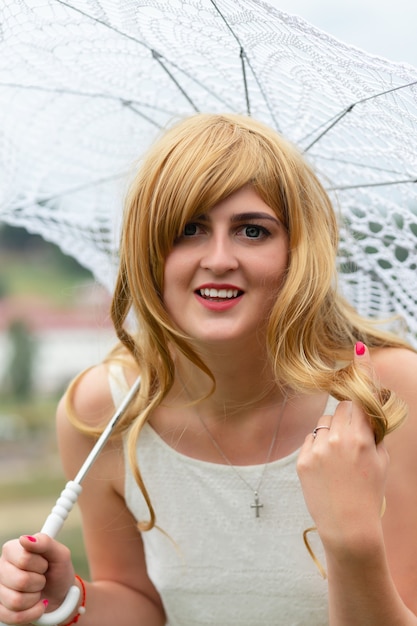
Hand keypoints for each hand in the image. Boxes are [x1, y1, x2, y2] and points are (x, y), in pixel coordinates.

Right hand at [0, 533, 74, 624]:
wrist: (60, 595)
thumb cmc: (58, 571)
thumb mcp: (59, 554)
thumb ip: (45, 542)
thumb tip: (25, 539)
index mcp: (12, 550)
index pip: (24, 559)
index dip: (40, 564)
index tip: (45, 564)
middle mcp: (1, 568)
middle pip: (20, 581)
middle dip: (39, 582)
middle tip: (42, 578)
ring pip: (16, 601)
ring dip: (35, 598)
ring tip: (38, 591)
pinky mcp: (1, 610)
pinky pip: (15, 616)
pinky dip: (33, 612)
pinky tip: (37, 604)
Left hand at [297, 343, 388, 554]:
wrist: (349, 528)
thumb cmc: (370, 494)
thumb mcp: (381, 461)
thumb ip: (374, 433)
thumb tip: (367, 413)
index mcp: (361, 438)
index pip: (359, 398)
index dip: (360, 374)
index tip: (358, 348)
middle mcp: (338, 439)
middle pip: (341, 408)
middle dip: (348, 417)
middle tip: (353, 438)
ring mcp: (317, 449)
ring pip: (324, 424)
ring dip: (331, 433)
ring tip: (338, 462)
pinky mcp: (302, 460)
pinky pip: (311, 440)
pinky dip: (318, 448)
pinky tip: (326, 470)